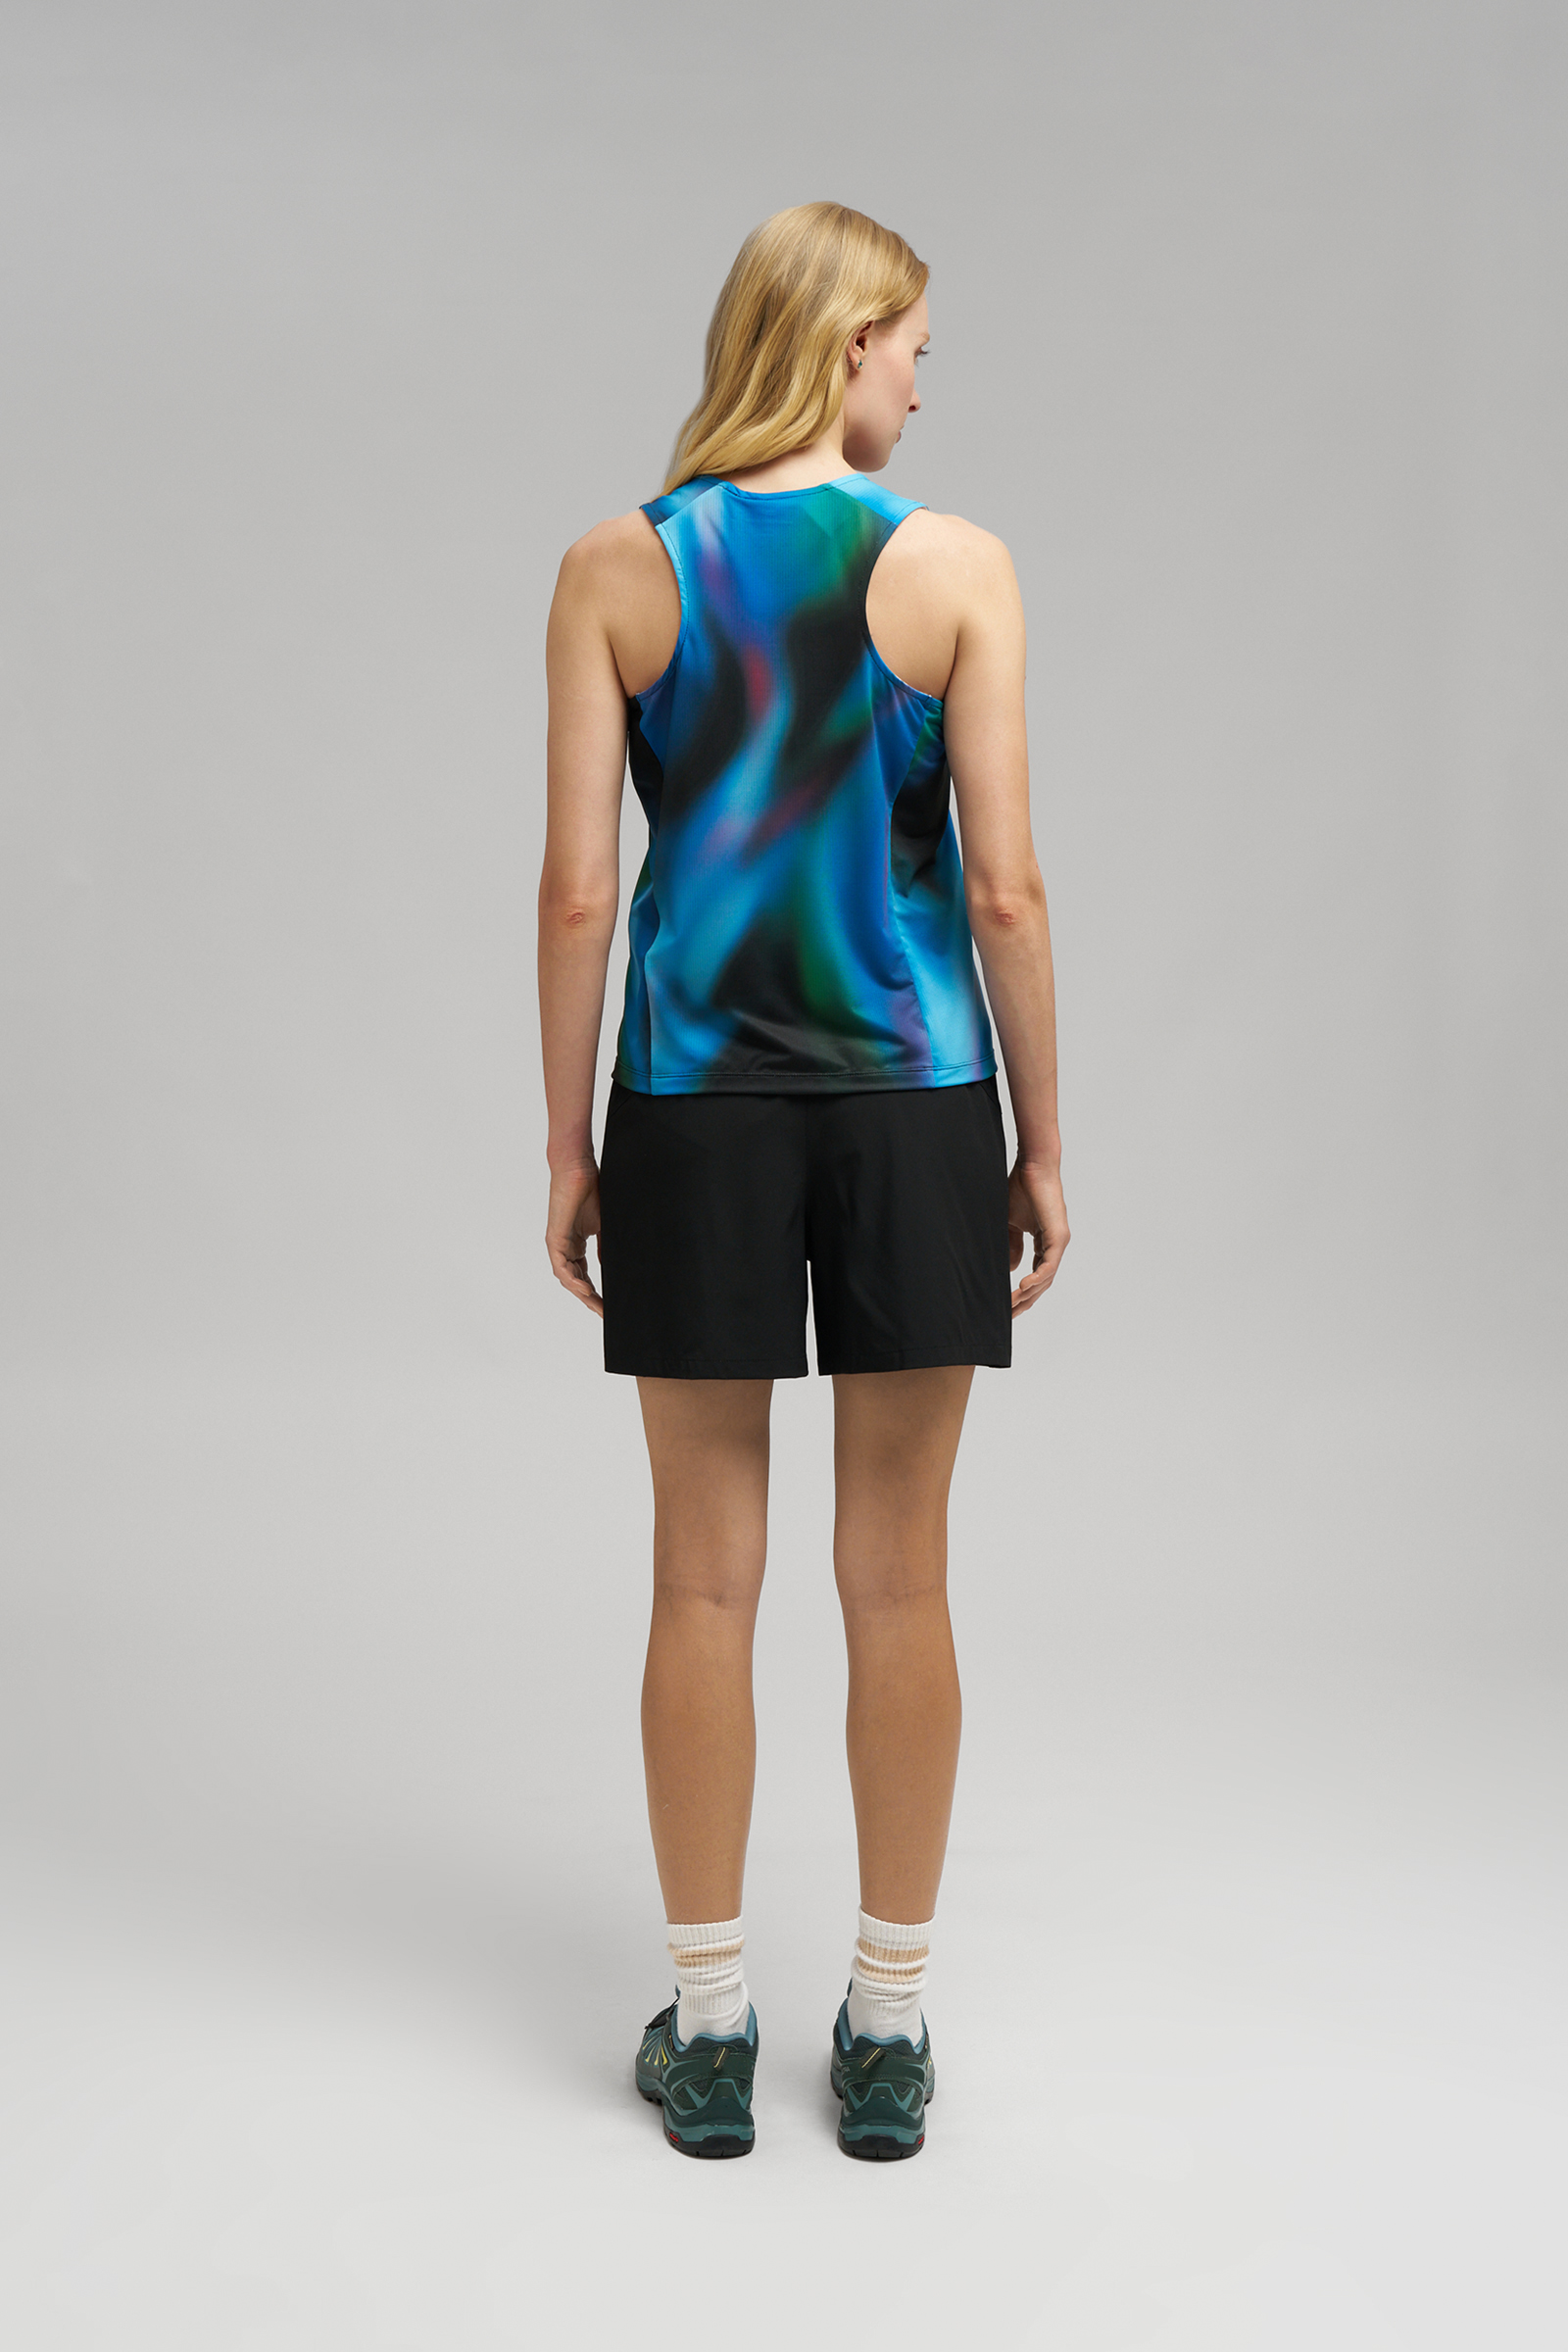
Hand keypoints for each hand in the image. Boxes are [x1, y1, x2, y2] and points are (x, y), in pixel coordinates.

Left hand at [546, 1159, 603, 1317]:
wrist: (579, 1169)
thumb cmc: (591, 1190)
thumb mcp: (603, 1224)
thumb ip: (605, 1246)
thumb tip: (611, 1266)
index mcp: (575, 1244)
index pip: (584, 1275)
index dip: (595, 1292)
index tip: (608, 1306)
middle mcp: (564, 1246)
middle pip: (576, 1281)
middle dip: (590, 1299)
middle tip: (605, 1313)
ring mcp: (558, 1243)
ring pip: (567, 1278)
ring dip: (582, 1294)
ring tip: (597, 1306)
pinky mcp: (555, 1238)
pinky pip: (561, 1266)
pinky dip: (572, 1280)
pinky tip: (585, 1290)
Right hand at [1008, 1159, 1068, 1316]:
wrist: (1032, 1167)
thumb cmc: (1021, 1190)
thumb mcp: (1010, 1223)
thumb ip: (1011, 1245)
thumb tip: (1012, 1269)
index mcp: (1044, 1244)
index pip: (1035, 1276)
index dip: (1022, 1293)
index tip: (1006, 1306)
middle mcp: (1054, 1246)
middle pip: (1042, 1283)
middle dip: (1025, 1301)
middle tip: (1007, 1315)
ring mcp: (1059, 1242)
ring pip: (1046, 1278)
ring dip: (1029, 1294)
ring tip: (1011, 1305)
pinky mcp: (1059, 1236)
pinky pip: (1049, 1264)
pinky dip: (1037, 1277)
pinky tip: (1023, 1287)